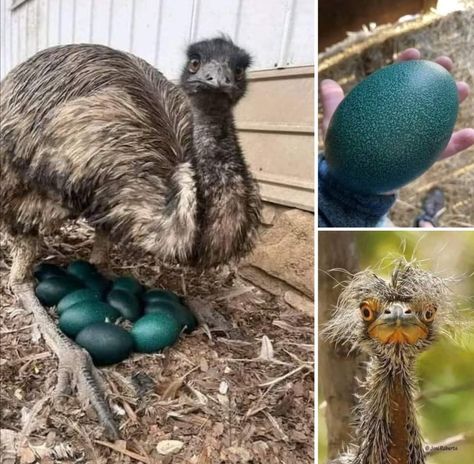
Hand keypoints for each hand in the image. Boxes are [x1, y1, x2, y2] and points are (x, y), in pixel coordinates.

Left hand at [320, 48, 473, 160]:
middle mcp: (401, 119)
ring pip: (436, 117)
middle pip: (421, 94)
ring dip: (452, 101)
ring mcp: (413, 137)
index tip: (413, 55)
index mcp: (383, 107)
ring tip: (462, 90)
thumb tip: (326, 82)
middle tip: (444, 64)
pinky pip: (440, 151)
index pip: (395, 81)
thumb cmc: (344, 153)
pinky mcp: (420, 158)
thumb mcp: (335, 128)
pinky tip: (471, 135)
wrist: (351, 185)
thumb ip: (333, 106)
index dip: (405, 66)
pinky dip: (456, 144)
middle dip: (435, 75)